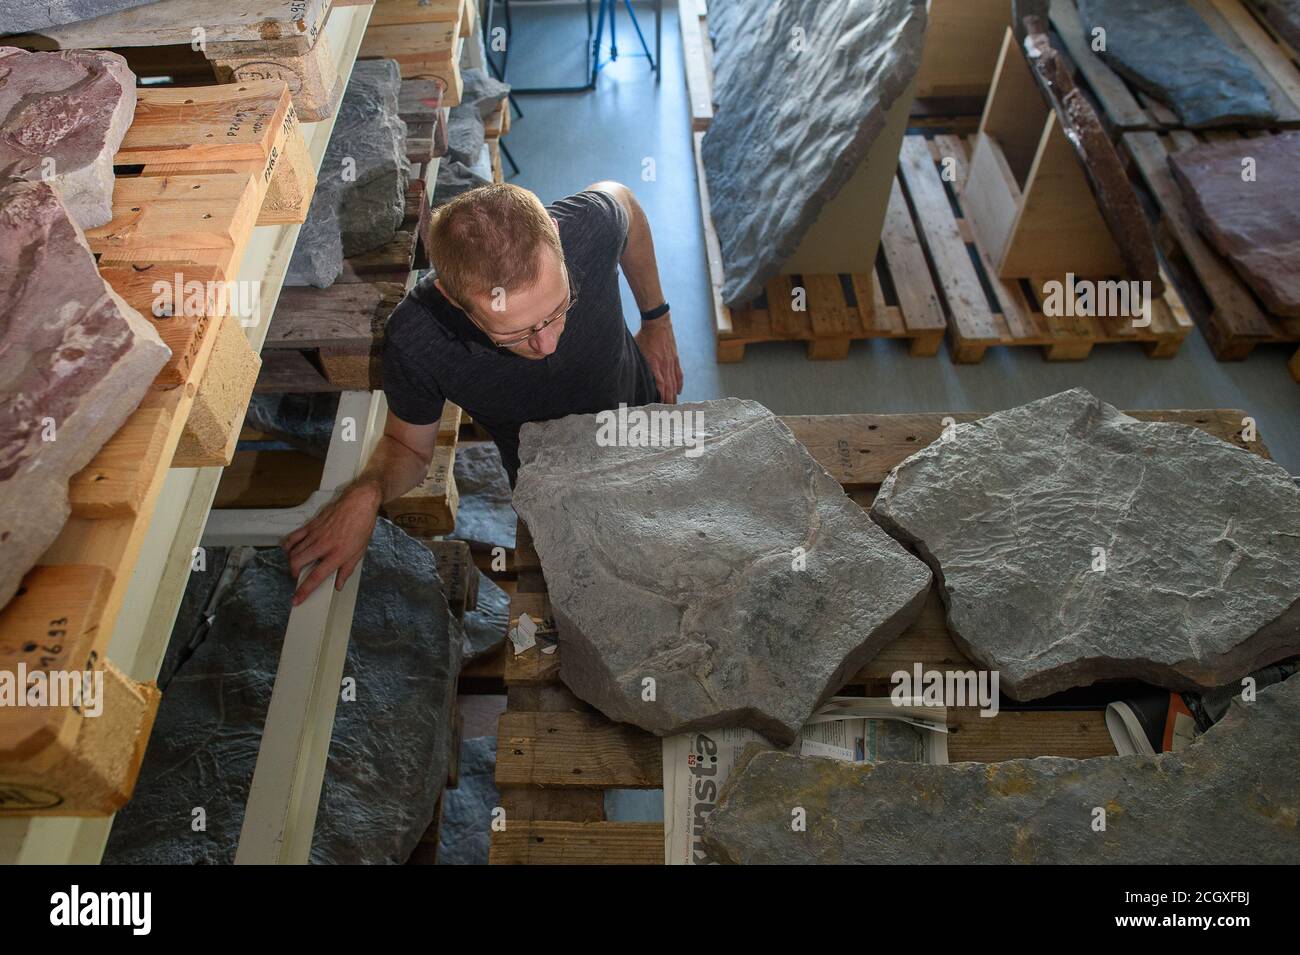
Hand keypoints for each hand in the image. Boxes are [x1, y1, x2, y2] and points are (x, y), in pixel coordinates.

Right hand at [281, 481, 381, 605]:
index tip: (297, 599)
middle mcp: (323, 545)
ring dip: (291, 562)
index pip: (316, 577)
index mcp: (337, 554)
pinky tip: (290, 550)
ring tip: (297, 565)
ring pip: (293, 552)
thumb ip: (346, 570)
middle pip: (298, 563)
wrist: (359, 503)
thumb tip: (339, 585)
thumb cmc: (362, 526)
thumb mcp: (359, 552)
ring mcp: (315, 534)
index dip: (304, 591)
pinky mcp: (311, 525)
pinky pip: (293, 537)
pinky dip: (288, 546)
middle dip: (293, 574)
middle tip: (298, 576)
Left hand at [635, 316, 683, 402]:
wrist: (658, 323)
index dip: (660, 399)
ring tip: (674, 407)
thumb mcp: (636, 351)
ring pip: (675, 384)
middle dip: (669, 403)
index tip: (658, 409)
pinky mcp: (675, 359)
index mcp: (655, 366)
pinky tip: (679, 391)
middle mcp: (665, 367)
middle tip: (668, 414)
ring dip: (674, 396)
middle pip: (669, 389)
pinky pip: (679, 375)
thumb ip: (636, 364)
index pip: (660, 387)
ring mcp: (671, 363)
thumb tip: (628, 374)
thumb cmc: (644, 336)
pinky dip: (679, 384)